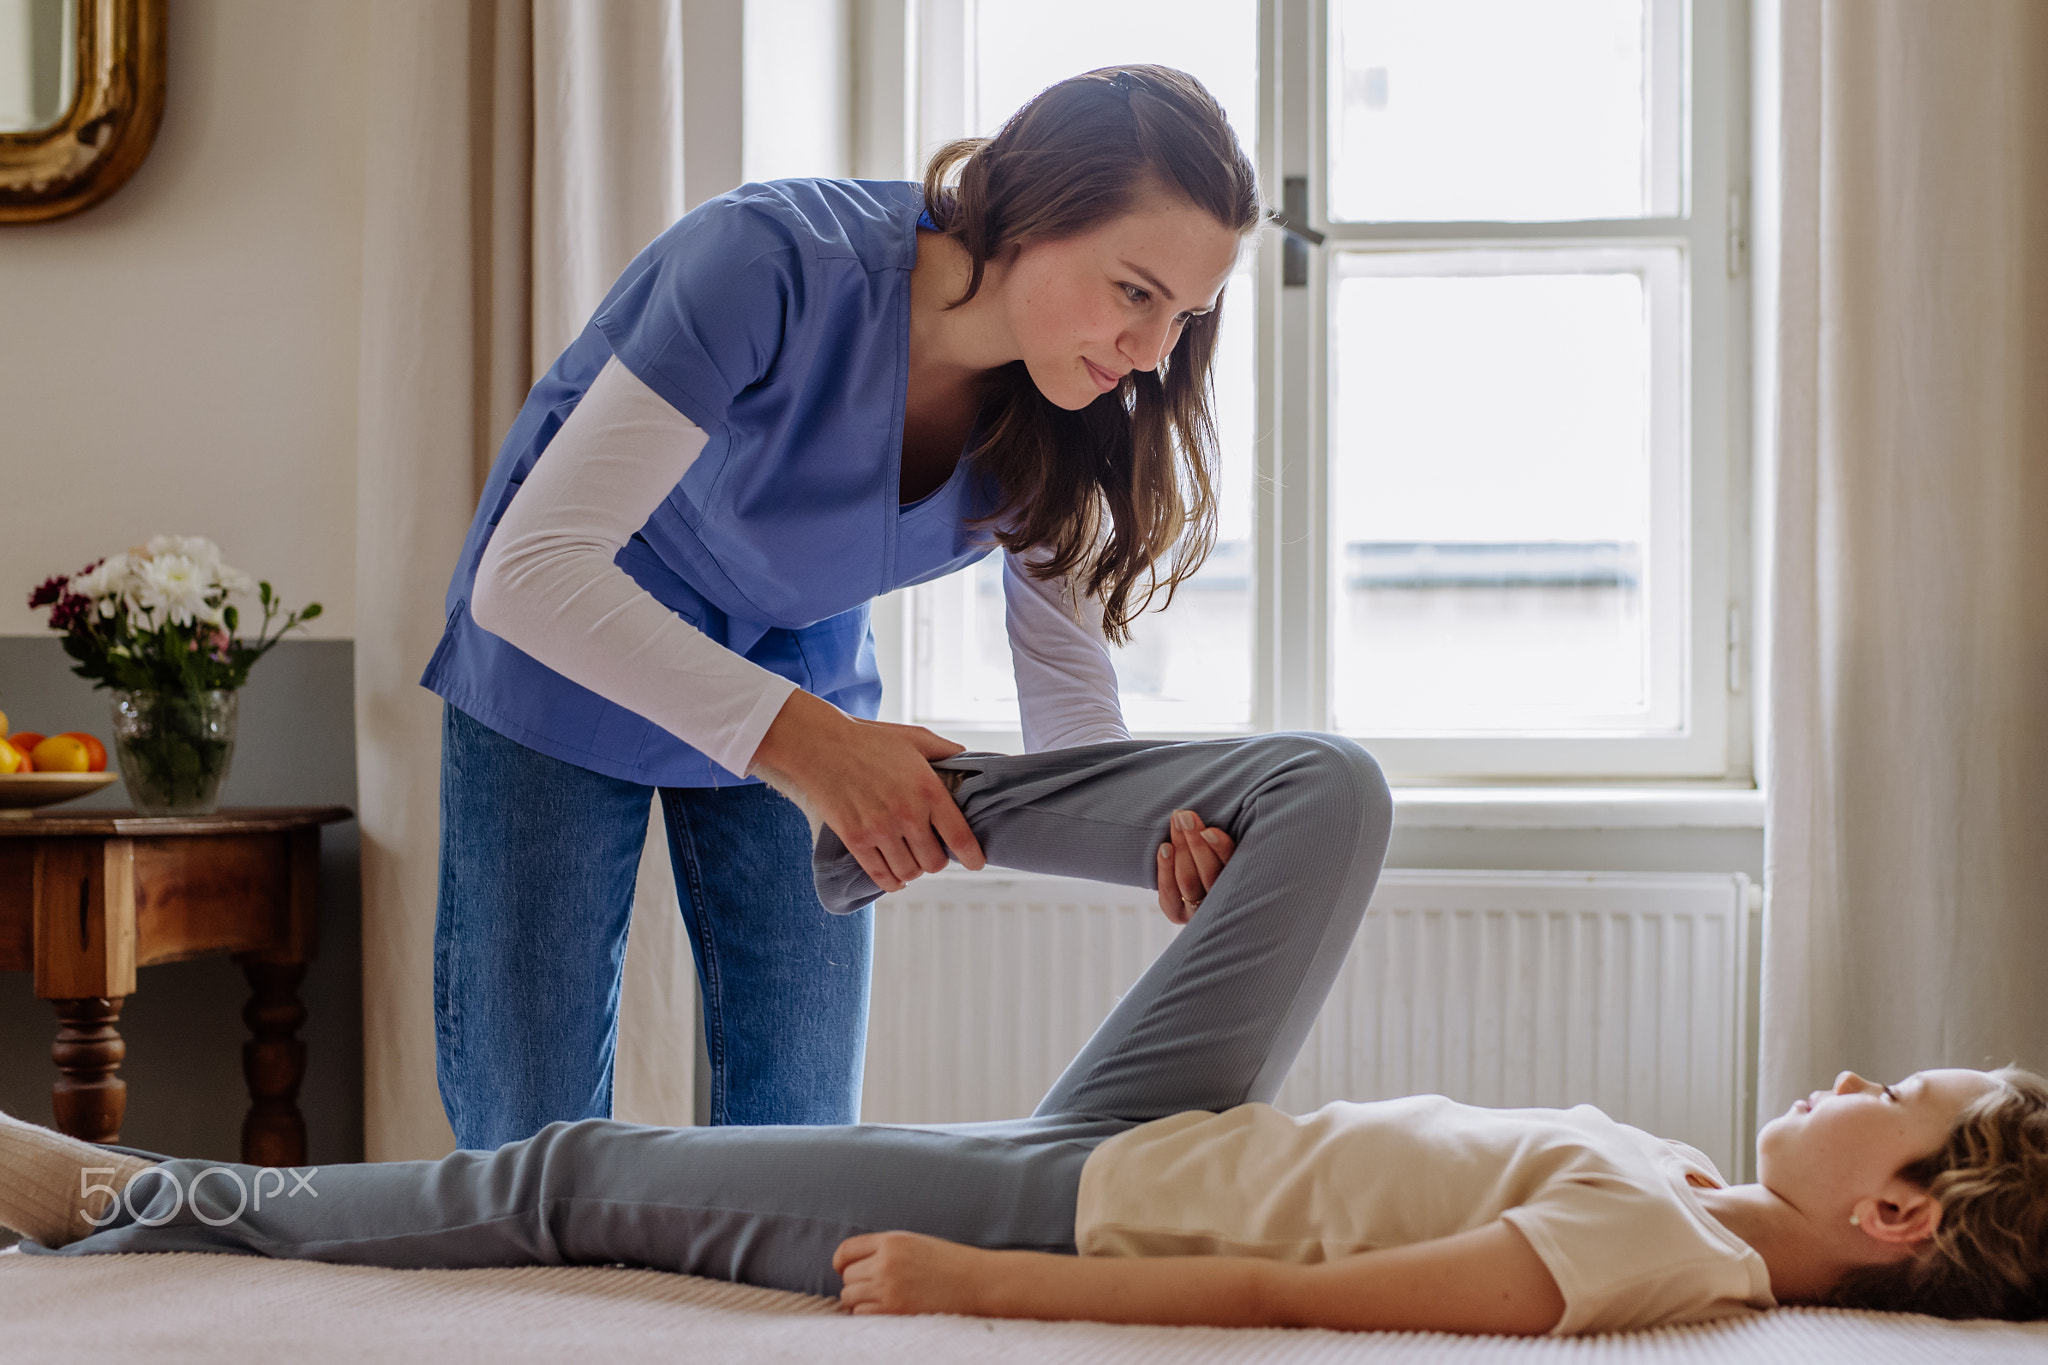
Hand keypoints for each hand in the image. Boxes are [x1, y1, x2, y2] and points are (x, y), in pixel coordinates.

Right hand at [750, 690, 984, 891]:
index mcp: (928, 789)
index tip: (975, 863)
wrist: (821, 745)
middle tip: (930, 850)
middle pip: (935, 862)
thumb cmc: (870, 740)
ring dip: (913, 870)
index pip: (959, 837)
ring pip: (910, 872)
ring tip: (910, 858)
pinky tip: (896, 876)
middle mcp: (907, 813)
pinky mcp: (856, 840)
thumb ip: (947, 752)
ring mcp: (880, 829)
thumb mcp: (916, 738)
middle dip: (936, 860)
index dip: (972, 857)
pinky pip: (881, 876)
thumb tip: (969, 764)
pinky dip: (892, 881)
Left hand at [834, 1231, 990, 1315]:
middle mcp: (886, 1262)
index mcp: (892, 1241)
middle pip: (847, 1276)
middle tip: (873, 1287)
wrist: (978, 1281)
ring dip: (859, 1300)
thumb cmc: (949, 1263)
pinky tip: (884, 1311)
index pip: (846, 1250)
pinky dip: (867, 1314)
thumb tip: (851, 1265)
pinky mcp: (894, 1311)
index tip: (844, 1270)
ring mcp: (889, 1288)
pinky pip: (861, 1314)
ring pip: (849, 1296)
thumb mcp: (915, 1243)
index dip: (841, 1262)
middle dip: (856, 1282)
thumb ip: (885, 1250)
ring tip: (879, 1300)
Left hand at [1156, 809, 1235, 924]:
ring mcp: (1199, 912)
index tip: (1208, 830)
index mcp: (1242, 884)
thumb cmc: (1216, 857)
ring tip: (1175, 821)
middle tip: (1184, 816)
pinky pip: (1170, 895)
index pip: (1233, 865)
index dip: (1221, 848)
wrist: (1196, 888)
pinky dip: (1165, 870)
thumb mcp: (1225, 850)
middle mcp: (1222, 902)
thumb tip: (1206, 814)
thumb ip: (1223, 838)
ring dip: (1180, 847)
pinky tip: (1164, 848)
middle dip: (1194, 841)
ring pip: (1188, 879)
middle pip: (1208, 872)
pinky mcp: (1178, 915)